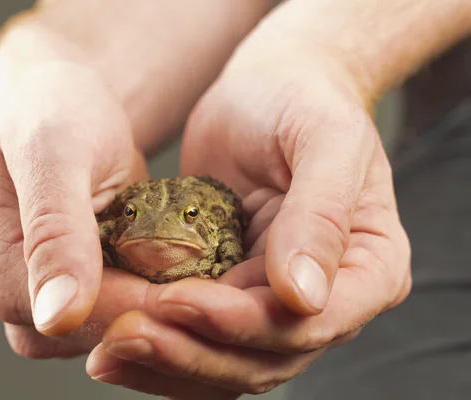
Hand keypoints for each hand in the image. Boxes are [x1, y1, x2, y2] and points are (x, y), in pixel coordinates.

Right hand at [0, 0, 271, 358]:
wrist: (68, 108)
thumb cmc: (55, 115)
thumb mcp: (53, 156)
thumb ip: (54, 230)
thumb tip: (57, 315)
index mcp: (8, 283)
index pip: (81, 320)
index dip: (145, 309)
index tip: (208, 293)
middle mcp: (35, 307)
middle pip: (109, 336)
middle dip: (172, 317)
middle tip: (235, 293)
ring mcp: (70, 302)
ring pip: (132, 330)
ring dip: (182, 312)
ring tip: (231, 284)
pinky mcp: (101, 291)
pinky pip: (144, 309)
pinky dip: (180, 295)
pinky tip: (215, 273)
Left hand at [85, 35, 411, 396]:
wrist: (266, 89)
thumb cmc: (303, 100)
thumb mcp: (325, 139)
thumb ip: (321, 214)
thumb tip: (304, 297)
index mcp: (368, 269)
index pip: (310, 323)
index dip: (243, 325)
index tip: (179, 299)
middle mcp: (326, 297)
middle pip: (263, 357)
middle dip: (192, 352)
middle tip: (125, 335)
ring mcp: (275, 300)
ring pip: (225, 359)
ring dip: (167, 361)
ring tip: (109, 349)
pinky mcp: (231, 290)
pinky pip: (198, 335)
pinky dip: (161, 344)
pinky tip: (115, 346)